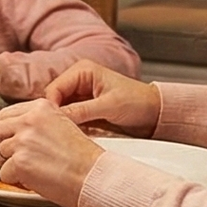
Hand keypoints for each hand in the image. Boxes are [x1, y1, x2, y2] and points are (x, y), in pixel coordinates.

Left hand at [0, 99, 102, 206]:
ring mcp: (22, 141)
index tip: (14, 139)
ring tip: (29, 169)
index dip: (8, 130)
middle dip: (2, 144)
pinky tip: (32, 179)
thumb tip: (15, 131)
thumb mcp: (62, 125)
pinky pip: (3, 173)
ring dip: (8, 164)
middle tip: (15, 156)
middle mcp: (28, 120)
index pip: (6, 114)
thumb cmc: (84, 157)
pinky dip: (14, 180)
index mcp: (40, 107)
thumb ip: (38, 123)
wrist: (94, 176)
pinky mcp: (19, 162)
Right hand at [43, 60, 161, 135]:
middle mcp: (78, 80)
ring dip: (62, 121)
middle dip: (55, 114)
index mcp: (82, 71)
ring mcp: (80, 95)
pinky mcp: (84, 108)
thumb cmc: (137, 102)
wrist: (155, 113)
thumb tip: (57, 117)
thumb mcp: (109, 106)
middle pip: (54, 99)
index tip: (52, 124)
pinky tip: (72, 134)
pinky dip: (69, 125)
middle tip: (56, 132)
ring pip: (60, 109)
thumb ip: (82, 110)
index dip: (51, 106)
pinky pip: (69, 116)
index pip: (54, 88)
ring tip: (64, 135)